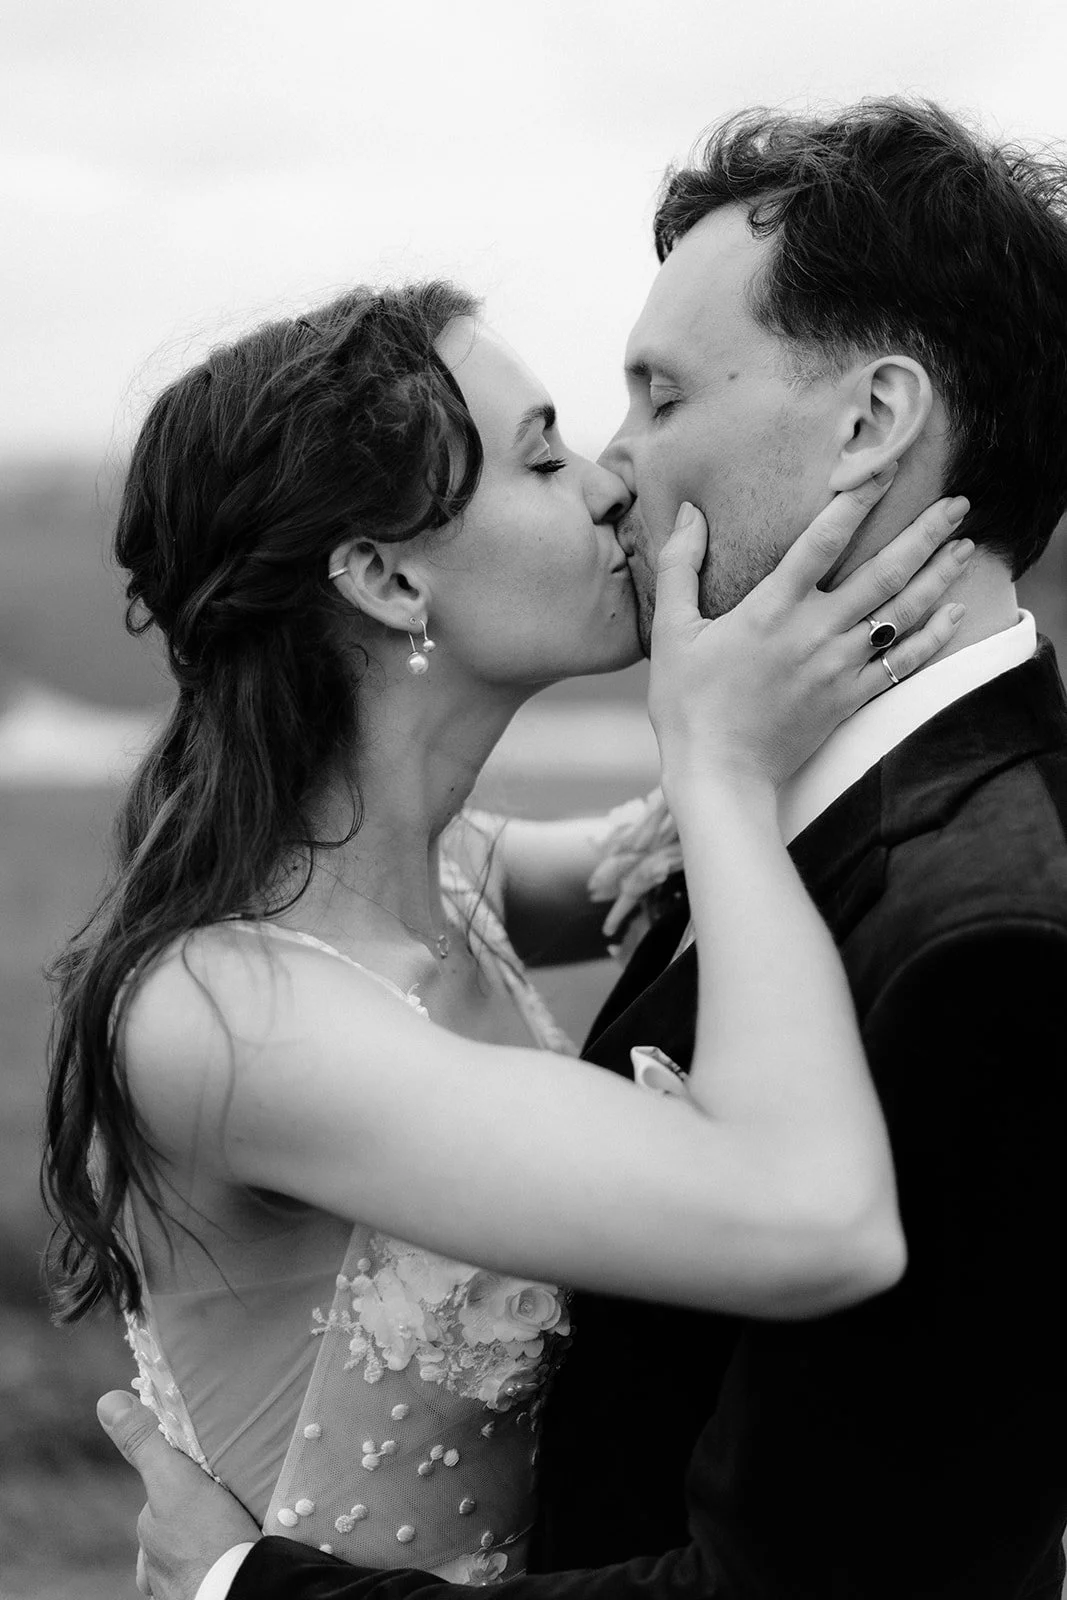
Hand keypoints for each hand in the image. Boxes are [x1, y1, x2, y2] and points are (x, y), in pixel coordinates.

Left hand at [97, 1391, 258, 1599]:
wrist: (237, 1592)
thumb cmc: (206, 1540)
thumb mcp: (175, 1480)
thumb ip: (145, 1444)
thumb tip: (106, 1401)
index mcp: (149, 1533)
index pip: (164, 1497)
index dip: (187, 1481)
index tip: (213, 1478)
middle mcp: (156, 1566)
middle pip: (176, 1529)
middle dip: (196, 1518)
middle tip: (230, 1506)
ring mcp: (179, 1588)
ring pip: (191, 1556)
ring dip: (209, 1546)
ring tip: (237, 1534)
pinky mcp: (206, 1595)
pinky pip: (211, 1576)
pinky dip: (220, 1567)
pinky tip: (236, 1559)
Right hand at [648, 469, 971, 794]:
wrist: (719, 774)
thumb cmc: (687, 704)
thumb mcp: (670, 631)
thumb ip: (679, 566)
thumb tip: (689, 511)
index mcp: (772, 608)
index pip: (823, 540)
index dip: (856, 501)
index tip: (884, 469)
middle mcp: (815, 631)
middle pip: (884, 573)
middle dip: (924, 534)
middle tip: (956, 504)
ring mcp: (839, 667)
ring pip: (903, 614)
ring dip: (939, 577)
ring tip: (966, 547)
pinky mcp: (850, 699)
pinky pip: (904, 664)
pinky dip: (934, 637)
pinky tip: (956, 613)